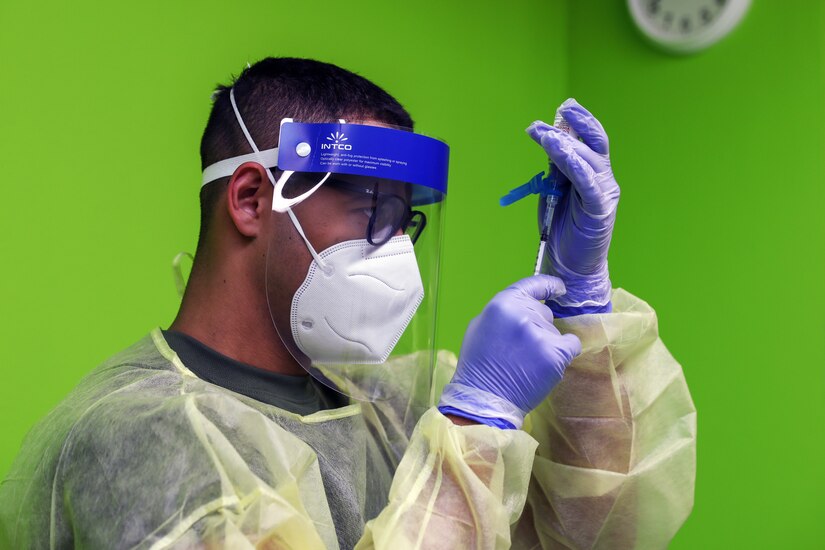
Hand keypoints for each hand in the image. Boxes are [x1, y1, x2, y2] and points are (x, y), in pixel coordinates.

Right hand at [438, 275, 581, 428]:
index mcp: (501, 305)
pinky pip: (571, 344)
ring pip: (556, 331)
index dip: (548, 285)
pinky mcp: (555, 355)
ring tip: (527, 362)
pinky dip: (564, 352)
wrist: (485, 400)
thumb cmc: (479, 365)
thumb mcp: (480, 326)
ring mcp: (540, 335)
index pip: (532, 285)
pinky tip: (547, 363)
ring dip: (547, 342)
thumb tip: (526, 305)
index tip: (559, 288)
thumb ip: (504, 312)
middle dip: (537, 325)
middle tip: (521, 347)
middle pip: (544, 312)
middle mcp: (522, 315)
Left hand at [526, 98, 619, 311]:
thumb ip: (556, 170)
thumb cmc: (562, 229)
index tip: (563, 108)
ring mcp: (604, 194)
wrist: (569, 265)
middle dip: (572, 128)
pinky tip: (564, 157)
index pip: (588, 141)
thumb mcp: (554, 192)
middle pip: (592, 145)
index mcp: (592, 174)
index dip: (578, 123)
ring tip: (546, 137)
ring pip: (589, 162)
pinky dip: (578, 169)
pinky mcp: (600, 211)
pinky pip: (589, 186)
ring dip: (566, 147)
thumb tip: (550, 144)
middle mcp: (603, 180)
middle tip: (549, 119)